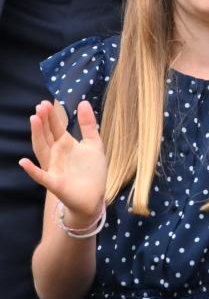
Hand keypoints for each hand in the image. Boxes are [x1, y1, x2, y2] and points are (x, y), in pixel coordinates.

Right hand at [21, 99, 106, 226]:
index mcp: (65, 144)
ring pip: (41, 150)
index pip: (56, 127)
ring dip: (37, 136)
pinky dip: (32, 170)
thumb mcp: (93, 143)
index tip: (45, 103)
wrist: (94, 196)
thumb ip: (88, 124)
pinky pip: (41, 176)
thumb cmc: (92, 170)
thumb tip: (83, 102)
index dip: (51, 116)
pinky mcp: (55, 183)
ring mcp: (54, 167)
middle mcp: (56, 154)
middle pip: (46, 135)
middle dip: (43, 121)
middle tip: (40, 107)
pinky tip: (24, 162)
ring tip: (33, 121)